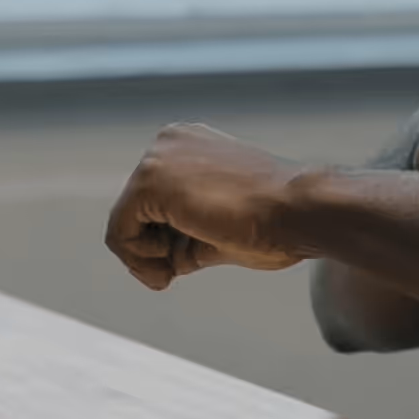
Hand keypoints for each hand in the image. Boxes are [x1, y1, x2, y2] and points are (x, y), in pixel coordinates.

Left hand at [105, 123, 312, 289]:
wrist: (300, 211)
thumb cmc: (276, 223)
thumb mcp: (220, 227)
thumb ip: (186, 234)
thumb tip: (162, 259)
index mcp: (189, 147)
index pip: (151, 201)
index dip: (158, 243)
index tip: (175, 268)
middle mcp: (168, 142)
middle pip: (133, 209)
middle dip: (149, 251)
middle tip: (170, 276)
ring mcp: (158, 157)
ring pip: (122, 222)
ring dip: (142, 259)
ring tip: (171, 274)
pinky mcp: (150, 180)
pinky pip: (119, 232)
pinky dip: (137, 260)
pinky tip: (169, 267)